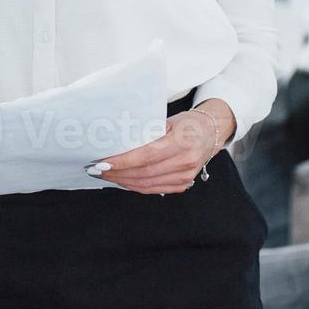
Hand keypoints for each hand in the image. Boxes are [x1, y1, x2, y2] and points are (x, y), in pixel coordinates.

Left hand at [92, 99, 232, 194]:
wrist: (211, 133)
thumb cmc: (186, 123)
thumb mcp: (167, 120)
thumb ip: (146, 131)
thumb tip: (116, 141)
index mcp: (182, 141)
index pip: (147, 155)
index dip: (123, 161)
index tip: (102, 162)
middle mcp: (186, 161)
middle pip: (144, 172)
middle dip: (117, 172)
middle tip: (97, 169)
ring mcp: (186, 176)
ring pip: (147, 184)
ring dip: (123, 181)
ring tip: (105, 175)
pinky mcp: (183, 184)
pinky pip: (154, 188)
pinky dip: (135, 185)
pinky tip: (122, 179)